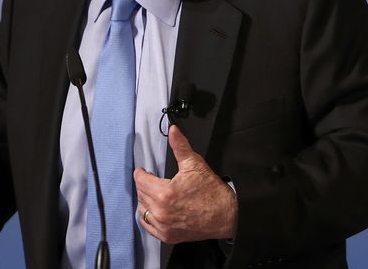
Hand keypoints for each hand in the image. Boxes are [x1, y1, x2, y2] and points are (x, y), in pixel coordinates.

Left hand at [134, 125, 236, 243]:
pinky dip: (148, 217)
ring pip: (142, 210)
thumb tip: (173, 131)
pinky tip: (155, 210)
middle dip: (144, 185)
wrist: (227, 216)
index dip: (141, 172)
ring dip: (145, 200)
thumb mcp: (195, 164)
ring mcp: (163, 226)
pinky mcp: (167, 236)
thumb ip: (180, 146)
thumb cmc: (212, 192)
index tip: (143, 170)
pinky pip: (148, 226)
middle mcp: (161, 212)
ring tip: (154, 194)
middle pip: (140, 194)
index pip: (140, 180)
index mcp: (165, 194)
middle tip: (151, 180)